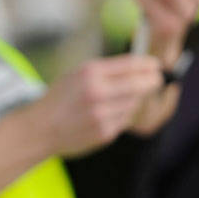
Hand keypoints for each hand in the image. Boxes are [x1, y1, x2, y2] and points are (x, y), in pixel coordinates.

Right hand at [31, 55, 163, 156]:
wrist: (41, 129)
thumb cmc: (60, 99)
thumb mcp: (77, 74)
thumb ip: (106, 71)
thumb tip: (139, 68)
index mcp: (90, 73)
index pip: (130, 65)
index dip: (148, 64)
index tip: (156, 65)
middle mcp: (97, 92)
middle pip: (139, 84)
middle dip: (152, 81)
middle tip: (157, 79)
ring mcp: (102, 114)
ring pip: (134, 103)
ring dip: (134, 100)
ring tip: (118, 99)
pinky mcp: (105, 132)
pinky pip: (125, 120)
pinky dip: (122, 115)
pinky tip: (108, 114)